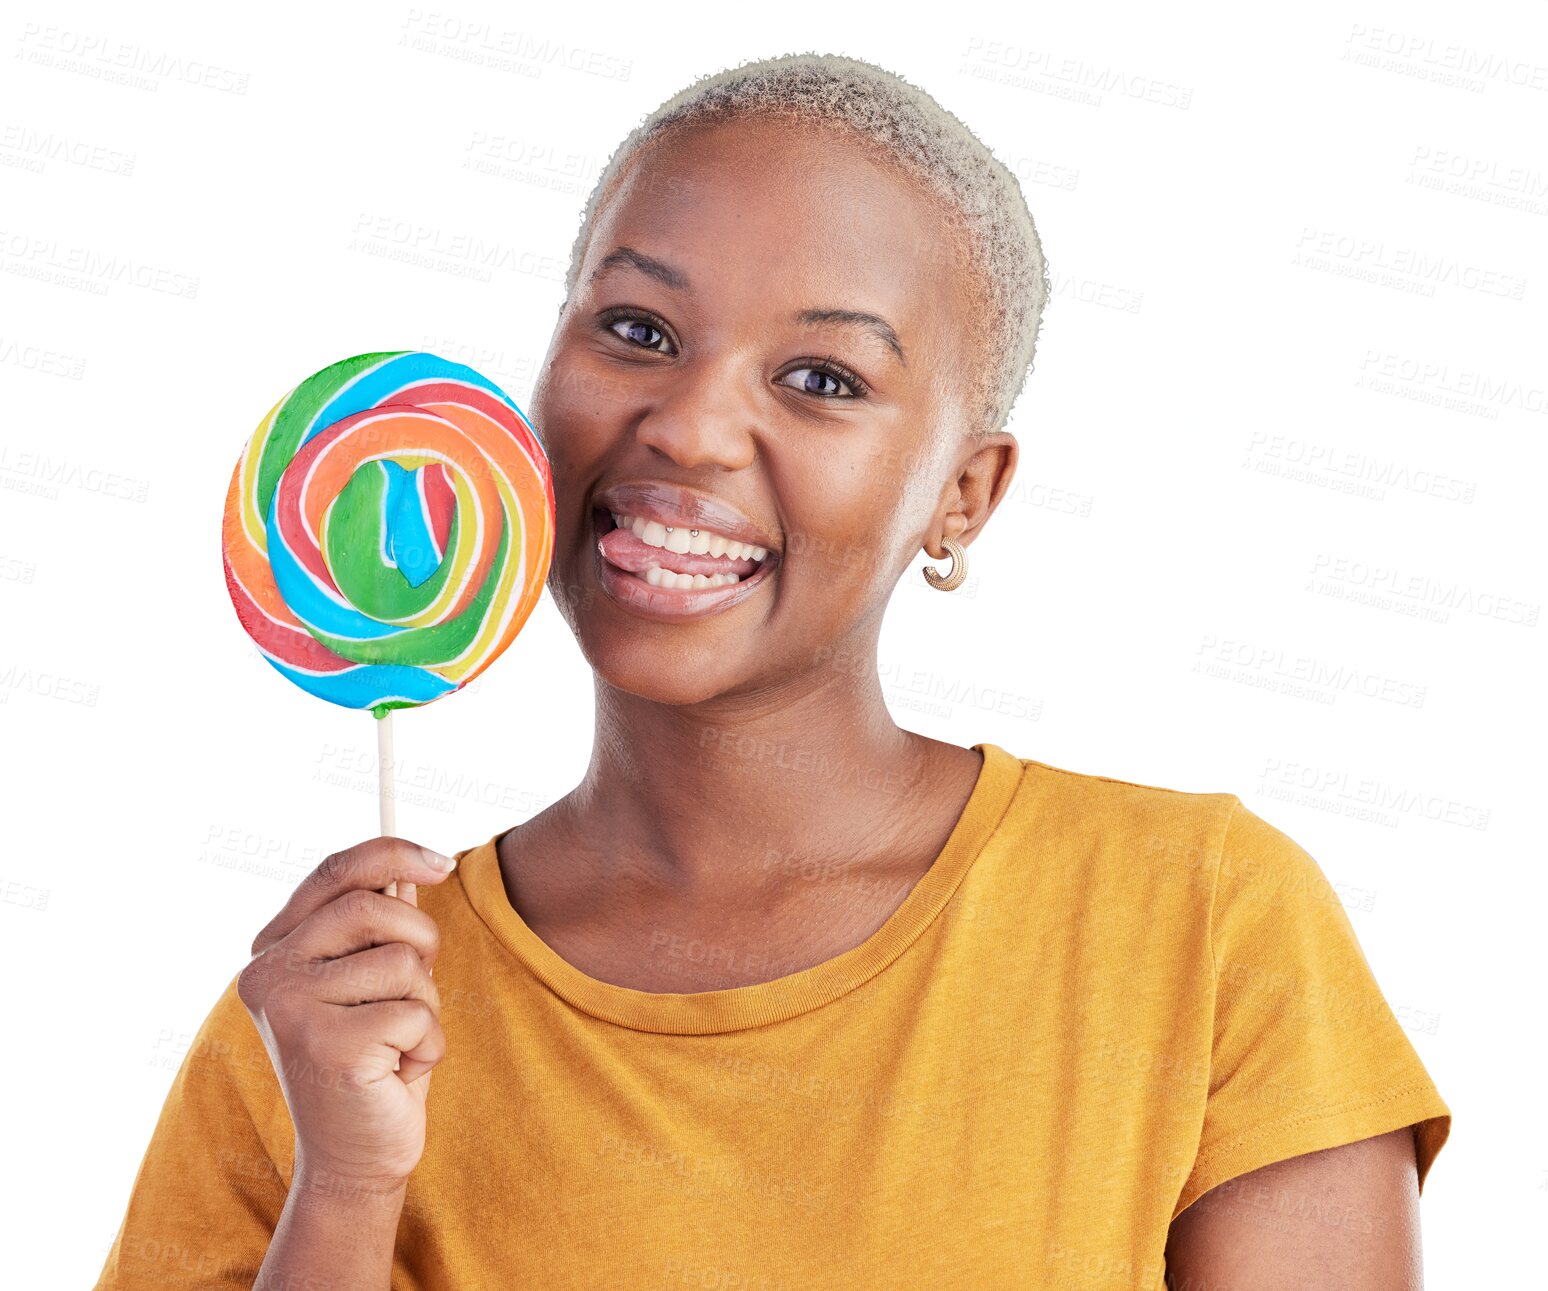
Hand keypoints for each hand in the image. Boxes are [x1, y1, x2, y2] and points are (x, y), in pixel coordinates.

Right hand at [237, 838, 455, 1191]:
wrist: (356, 1159)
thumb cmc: (374, 1061)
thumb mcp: (375, 983)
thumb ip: (381, 928)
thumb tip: (416, 867)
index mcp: (274, 951)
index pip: (334, 873)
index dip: (393, 853)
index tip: (444, 862)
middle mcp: (267, 975)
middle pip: (374, 907)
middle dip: (420, 941)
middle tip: (417, 989)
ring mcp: (291, 1010)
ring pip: (404, 961)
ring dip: (424, 1004)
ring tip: (396, 1043)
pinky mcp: (328, 1046)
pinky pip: (417, 1012)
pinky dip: (427, 1044)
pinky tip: (396, 1075)